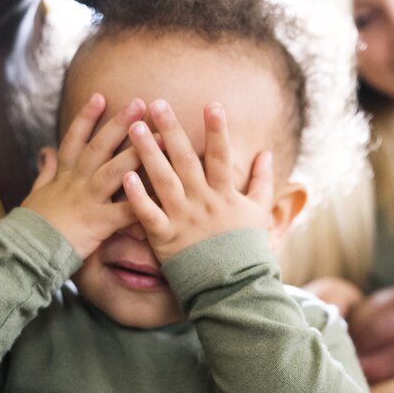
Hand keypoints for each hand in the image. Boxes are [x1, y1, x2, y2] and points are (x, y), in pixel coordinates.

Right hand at [21, 94, 143, 257]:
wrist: (26, 250)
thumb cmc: (33, 225)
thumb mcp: (36, 192)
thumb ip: (45, 171)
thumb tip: (44, 151)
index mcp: (64, 174)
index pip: (75, 139)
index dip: (87, 117)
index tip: (100, 96)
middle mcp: (77, 182)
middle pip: (100, 146)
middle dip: (120, 124)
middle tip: (140, 103)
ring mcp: (87, 200)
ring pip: (115, 170)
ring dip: (138, 152)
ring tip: (159, 136)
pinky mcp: (97, 222)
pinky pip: (124, 211)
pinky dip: (141, 201)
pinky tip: (161, 193)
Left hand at [123, 100, 273, 262]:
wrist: (232, 288)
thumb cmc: (245, 250)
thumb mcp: (258, 213)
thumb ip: (261, 181)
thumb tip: (268, 153)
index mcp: (225, 195)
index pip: (222, 156)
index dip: (218, 130)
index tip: (212, 104)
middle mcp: (203, 202)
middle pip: (186, 160)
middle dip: (171, 130)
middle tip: (156, 104)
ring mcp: (183, 219)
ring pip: (164, 180)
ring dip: (148, 153)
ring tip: (134, 129)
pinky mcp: (165, 238)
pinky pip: (149, 215)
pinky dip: (138, 197)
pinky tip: (126, 177)